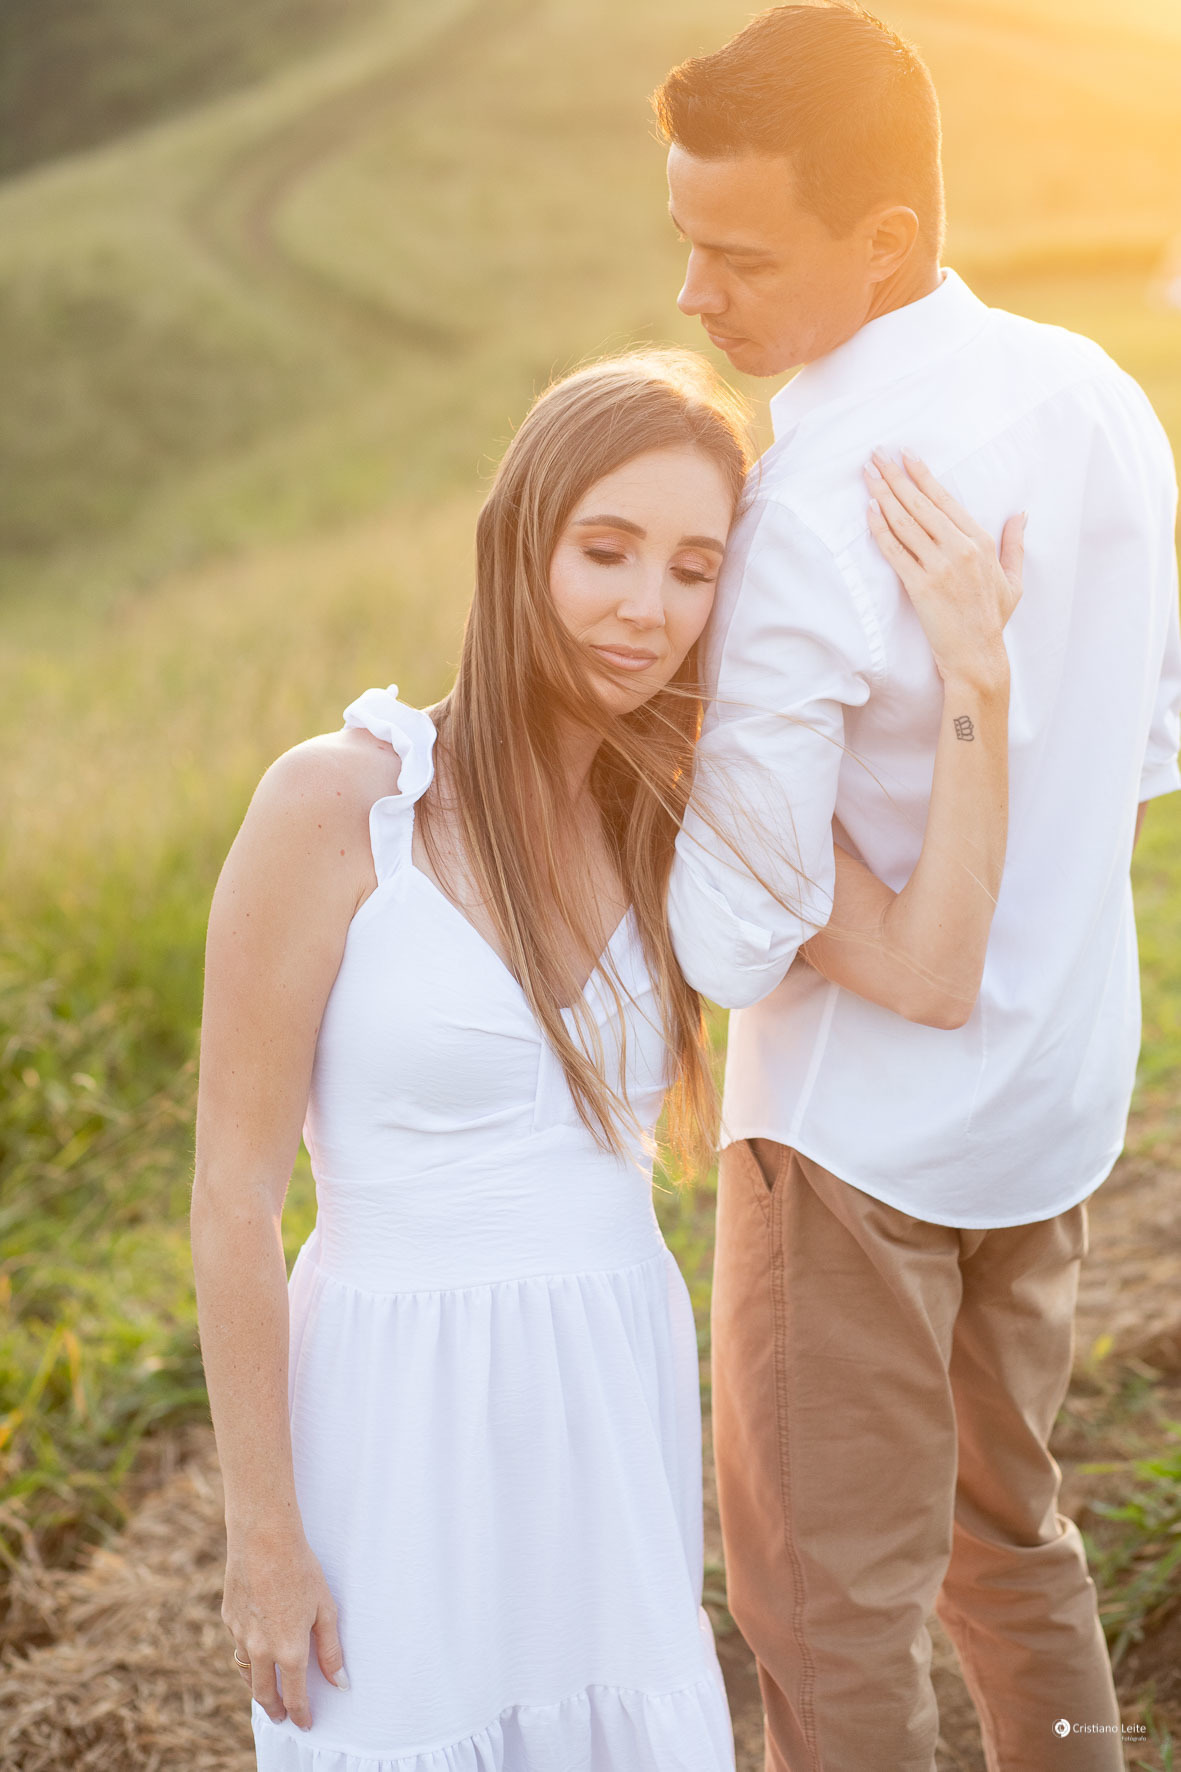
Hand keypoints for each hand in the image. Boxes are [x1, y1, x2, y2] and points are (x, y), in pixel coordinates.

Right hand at [222, 1525, 347, 1729]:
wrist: (263, 1539)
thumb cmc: (301, 1570)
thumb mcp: (325, 1609)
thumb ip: (331, 1650)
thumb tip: (340, 1683)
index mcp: (289, 1650)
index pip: (295, 1696)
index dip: (301, 1714)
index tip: (305, 1723)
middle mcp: (261, 1649)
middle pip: (264, 1694)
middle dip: (274, 1709)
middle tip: (281, 1716)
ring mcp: (241, 1635)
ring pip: (247, 1672)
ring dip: (257, 1686)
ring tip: (266, 1691)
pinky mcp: (229, 1618)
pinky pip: (238, 1644)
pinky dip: (248, 1653)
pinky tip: (256, 1646)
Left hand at [865, 450, 1024, 686]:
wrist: (977, 656)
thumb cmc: (992, 619)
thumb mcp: (1013, 579)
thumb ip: (1014, 544)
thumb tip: (1020, 515)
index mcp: (980, 542)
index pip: (945, 499)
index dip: (923, 475)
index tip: (905, 454)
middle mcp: (960, 549)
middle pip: (921, 504)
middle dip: (896, 476)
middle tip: (876, 454)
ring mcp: (939, 567)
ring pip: (905, 522)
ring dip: (883, 494)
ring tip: (867, 473)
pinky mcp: (920, 587)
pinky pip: (895, 551)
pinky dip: (880, 529)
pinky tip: (869, 510)